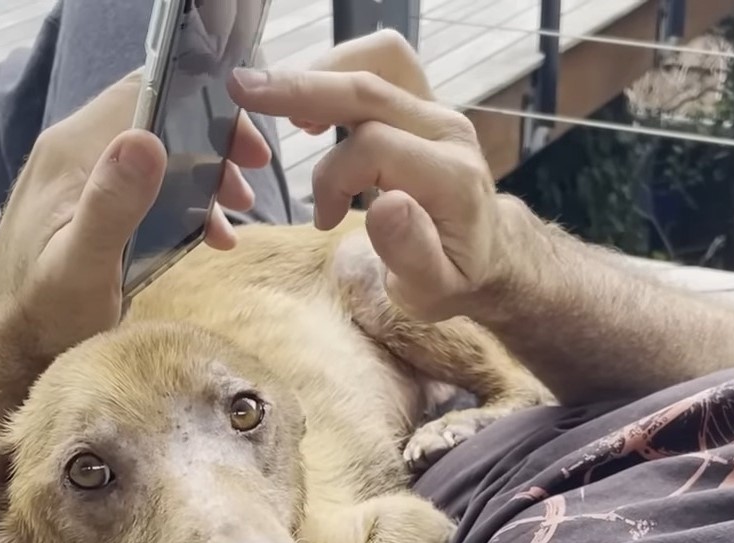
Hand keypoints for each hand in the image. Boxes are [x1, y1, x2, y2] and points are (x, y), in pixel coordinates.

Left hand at [0, 69, 270, 357]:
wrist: (7, 346)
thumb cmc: (42, 312)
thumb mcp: (82, 265)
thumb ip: (111, 204)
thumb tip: (146, 142)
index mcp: (73, 154)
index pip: (145, 95)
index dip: (202, 109)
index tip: (245, 148)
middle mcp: (74, 154)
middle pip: (155, 122)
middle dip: (210, 148)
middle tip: (246, 185)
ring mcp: (81, 181)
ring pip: (155, 157)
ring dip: (202, 179)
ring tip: (236, 213)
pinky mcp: (89, 207)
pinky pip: (145, 187)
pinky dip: (183, 204)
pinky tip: (207, 236)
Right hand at [227, 30, 507, 323]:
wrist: (489, 257)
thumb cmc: (454, 279)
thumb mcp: (433, 290)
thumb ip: (411, 252)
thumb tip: (385, 204)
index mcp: (452, 180)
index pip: (374, 148)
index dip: (332, 178)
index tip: (325, 221)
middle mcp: (450, 133)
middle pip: (371, 87)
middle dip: (303, 88)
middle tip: (245, 90)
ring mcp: (439, 112)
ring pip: (379, 61)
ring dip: (324, 72)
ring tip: (280, 101)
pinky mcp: (426, 106)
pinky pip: (384, 66)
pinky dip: (341, 74)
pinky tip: (312, 107)